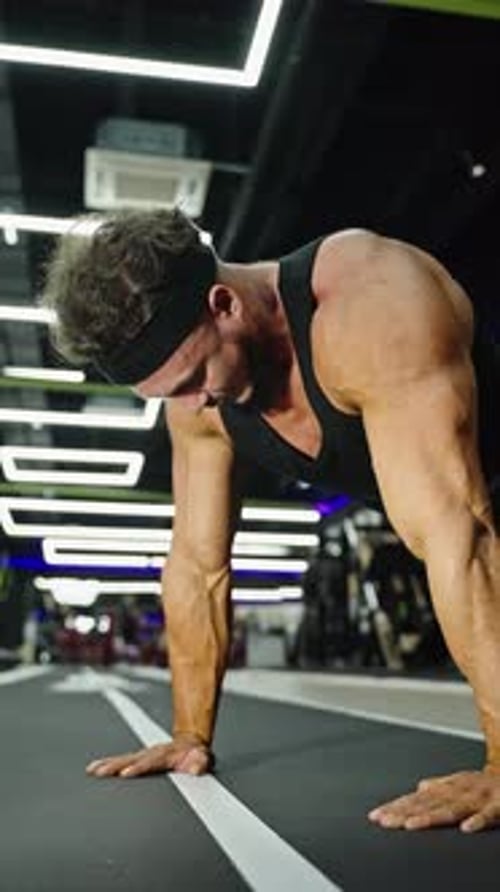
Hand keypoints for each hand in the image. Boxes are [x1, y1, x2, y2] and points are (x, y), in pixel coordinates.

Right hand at [86, 739, 213, 778]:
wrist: (191, 744)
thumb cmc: (196, 755)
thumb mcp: (205, 758)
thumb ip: (201, 762)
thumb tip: (195, 768)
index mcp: (166, 754)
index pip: (150, 762)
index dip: (138, 768)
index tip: (125, 773)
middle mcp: (152, 753)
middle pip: (131, 759)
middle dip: (116, 765)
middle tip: (101, 772)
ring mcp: (144, 754)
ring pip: (123, 758)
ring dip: (108, 764)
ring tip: (93, 770)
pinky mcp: (137, 759)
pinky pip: (120, 760)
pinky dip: (106, 763)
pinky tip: (94, 769)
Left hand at [368, 768, 499, 831]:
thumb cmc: (484, 784)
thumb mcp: (460, 782)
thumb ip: (440, 786)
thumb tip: (419, 787)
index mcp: (448, 787)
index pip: (417, 799)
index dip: (396, 807)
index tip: (376, 816)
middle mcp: (458, 791)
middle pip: (428, 804)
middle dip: (404, 813)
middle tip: (385, 821)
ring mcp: (477, 798)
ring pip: (452, 809)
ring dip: (431, 817)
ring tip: (412, 825)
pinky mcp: (498, 805)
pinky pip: (488, 815)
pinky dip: (478, 820)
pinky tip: (466, 829)